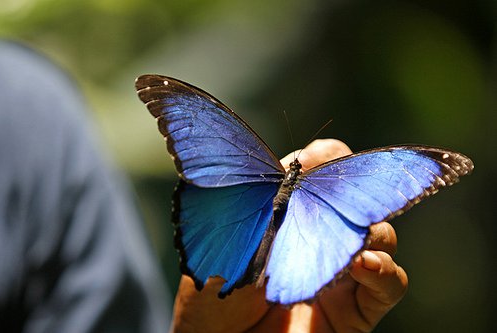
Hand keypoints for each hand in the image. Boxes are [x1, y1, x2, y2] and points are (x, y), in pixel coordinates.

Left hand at [171, 139, 407, 332]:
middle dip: (354, 186)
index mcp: (290, 214)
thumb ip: (260, 197)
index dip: (326, 158)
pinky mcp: (354, 310)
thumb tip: (300, 161)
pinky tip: (362, 265)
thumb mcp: (227, 234)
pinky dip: (386, 270)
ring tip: (350, 237)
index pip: (321, 173)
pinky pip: (391, 286)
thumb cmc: (210, 293)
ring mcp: (338, 272)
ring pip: (382, 236)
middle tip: (333, 189)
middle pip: (358, 198)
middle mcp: (318, 237)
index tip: (314, 158)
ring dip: (372, 229)